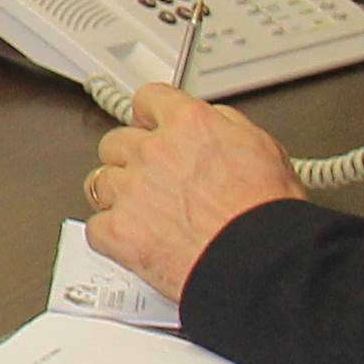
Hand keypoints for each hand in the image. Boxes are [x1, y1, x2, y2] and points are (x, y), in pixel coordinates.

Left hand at [81, 87, 300, 298]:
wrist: (261, 264)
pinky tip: (133, 241)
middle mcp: (153, 152)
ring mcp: (130, 191)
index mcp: (188, 125)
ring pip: (99, 182)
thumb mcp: (265, 149)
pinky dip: (111, 236)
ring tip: (142, 214)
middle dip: (131, 159)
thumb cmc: (268, 215)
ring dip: (117, 196)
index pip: (148, 99)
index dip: (150, 116)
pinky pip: (95, 226)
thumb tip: (213, 121)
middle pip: (116, 142)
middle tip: (151, 179)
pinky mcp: (118, 231)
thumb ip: (227, 125)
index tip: (150, 126)